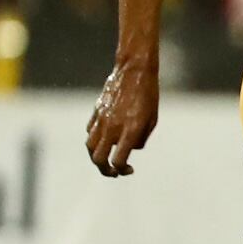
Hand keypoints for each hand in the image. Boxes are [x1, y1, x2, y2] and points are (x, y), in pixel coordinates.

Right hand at [86, 60, 157, 176]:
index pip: (118, 160)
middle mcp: (112, 127)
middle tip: (114, 172)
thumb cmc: (148, 95)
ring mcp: (101, 119)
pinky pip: (90, 132)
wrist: (134, 71)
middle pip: (98, 158)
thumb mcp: (151, 119)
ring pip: (90, 147)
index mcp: (130, 130)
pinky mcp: (95, 112)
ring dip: (97, 157)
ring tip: (107, 160)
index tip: (129, 170)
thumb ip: (140, 138)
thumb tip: (129, 149)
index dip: (122, 170)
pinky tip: (106, 140)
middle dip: (105, 170)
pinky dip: (96, 140)